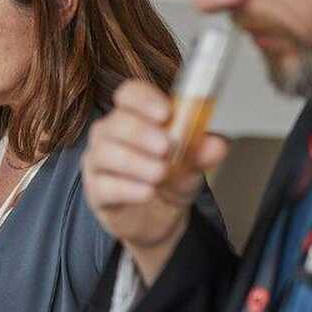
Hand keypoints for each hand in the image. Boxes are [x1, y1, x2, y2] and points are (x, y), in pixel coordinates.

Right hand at [82, 79, 228, 280]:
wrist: (159, 217)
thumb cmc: (170, 178)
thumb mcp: (193, 163)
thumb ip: (204, 152)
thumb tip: (216, 144)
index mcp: (135, 115)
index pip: (130, 94)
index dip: (144, 100)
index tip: (165, 113)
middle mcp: (111, 133)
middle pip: (116, 122)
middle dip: (141, 133)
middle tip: (166, 147)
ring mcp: (99, 161)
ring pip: (105, 153)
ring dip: (135, 162)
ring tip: (160, 173)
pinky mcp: (96, 190)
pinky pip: (104, 185)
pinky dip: (128, 188)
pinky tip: (147, 192)